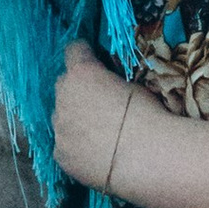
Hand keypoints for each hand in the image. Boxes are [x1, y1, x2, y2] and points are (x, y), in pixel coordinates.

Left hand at [52, 37, 160, 192]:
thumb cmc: (149, 116)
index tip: (93, 61)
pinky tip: (95, 154)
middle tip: (99, 104)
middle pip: (64, 85)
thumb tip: (106, 85)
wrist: (148, 157)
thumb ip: (108, 81)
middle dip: (78, 90)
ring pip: (61, 116)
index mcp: (82, 72)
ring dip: (74, 119)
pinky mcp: (60, 154)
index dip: (84, 55)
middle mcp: (63, 96)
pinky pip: (64, 145)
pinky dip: (75, 147)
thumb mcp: (132, 85)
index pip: (73, 50)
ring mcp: (59, 127)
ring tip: (98, 134)